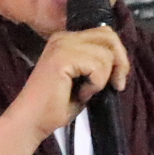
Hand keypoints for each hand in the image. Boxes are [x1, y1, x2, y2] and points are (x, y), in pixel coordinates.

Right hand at [9, 24, 129, 140]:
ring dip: (103, 79)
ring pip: (105, 54)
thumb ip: (97, 64)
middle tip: (116, 85)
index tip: (117, 81)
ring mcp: (62, 45)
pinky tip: (81, 94)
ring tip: (86, 91)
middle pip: (109, 37)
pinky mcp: (62, 58)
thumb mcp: (84, 79)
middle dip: (120, 62)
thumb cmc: (56, 105)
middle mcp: (64, 37)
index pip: (104, 34)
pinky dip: (95, 84)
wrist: (33, 120)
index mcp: (67, 40)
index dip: (118, 56)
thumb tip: (120, 60)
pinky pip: (97, 66)